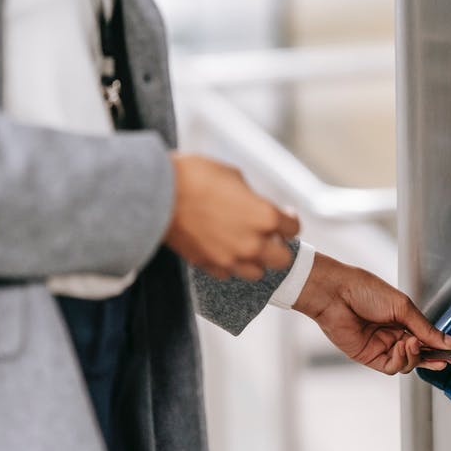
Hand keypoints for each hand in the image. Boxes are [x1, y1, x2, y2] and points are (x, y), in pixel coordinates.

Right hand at [162, 154, 300, 279]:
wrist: (157, 193)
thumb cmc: (196, 177)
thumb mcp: (234, 177)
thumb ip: (252, 198)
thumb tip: (256, 206)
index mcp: (265, 217)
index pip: (293, 228)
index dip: (288, 219)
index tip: (283, 214)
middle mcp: (253, 244)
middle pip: (282, 259)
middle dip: (278, 247)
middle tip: (267, 235)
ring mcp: (230, 259)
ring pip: (256, 273)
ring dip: (255, 260)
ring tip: (244, 245)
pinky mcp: (208, 266)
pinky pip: (227, 273)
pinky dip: (228, 264)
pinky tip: (221, 248)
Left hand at [293, 253, 450, 374]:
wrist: (336, 293)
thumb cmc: (363, 290)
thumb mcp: (403, 307)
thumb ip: (427, 329)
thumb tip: (449, 342)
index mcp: (404, 319)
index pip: (430, 338)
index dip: (446, 349)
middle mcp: (395, 334)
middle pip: (422, 355)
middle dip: (435, 357)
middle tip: (447, 358)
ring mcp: (383, 346)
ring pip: (409, 363)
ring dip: (415, 356)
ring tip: (411, 342)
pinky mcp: (370, 357)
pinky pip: (392, 367)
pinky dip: (401, 360)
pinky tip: (401, 347)